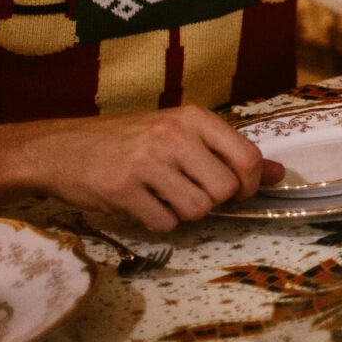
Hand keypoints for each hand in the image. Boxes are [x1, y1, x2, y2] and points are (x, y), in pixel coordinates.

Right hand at [4, 107, 274, 232]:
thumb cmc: (129, 140)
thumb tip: (279, 174)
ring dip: (185, 213)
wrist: (62, 148)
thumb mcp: (181, 134)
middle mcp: (172, 135)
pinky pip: (164, 223)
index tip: (238, 192)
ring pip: (197, 209)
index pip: (247, 157)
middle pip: (224, 189)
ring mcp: (146, 162)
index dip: (250, 184)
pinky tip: (143, 205)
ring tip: (165, 198)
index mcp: (193, 118)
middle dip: (214, 202)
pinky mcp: (122, 189)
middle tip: (192, 194)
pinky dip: (159, 222)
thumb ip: (229, 153)